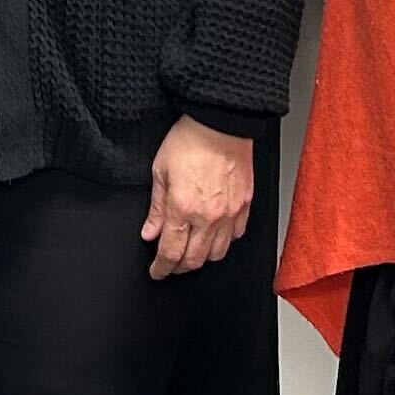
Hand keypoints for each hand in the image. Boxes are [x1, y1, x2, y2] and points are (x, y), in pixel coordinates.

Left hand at [141, 120, 257, 280]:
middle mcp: (208, 216)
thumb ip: (156, 208)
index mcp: (182, 208)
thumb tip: (150, 231)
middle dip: (179, 268)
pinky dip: (224, 242)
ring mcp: (230, 213)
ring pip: (217, 253)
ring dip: (202, 258)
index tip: (156, 272)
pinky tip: (214, 235)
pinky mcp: (244, 205)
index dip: (161, 268)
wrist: (222, 122)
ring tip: (191, 251)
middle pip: (194, 260)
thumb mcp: (160, 171)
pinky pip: (236, 236)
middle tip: (170, 265)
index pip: (170, 253)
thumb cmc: (190, 140)